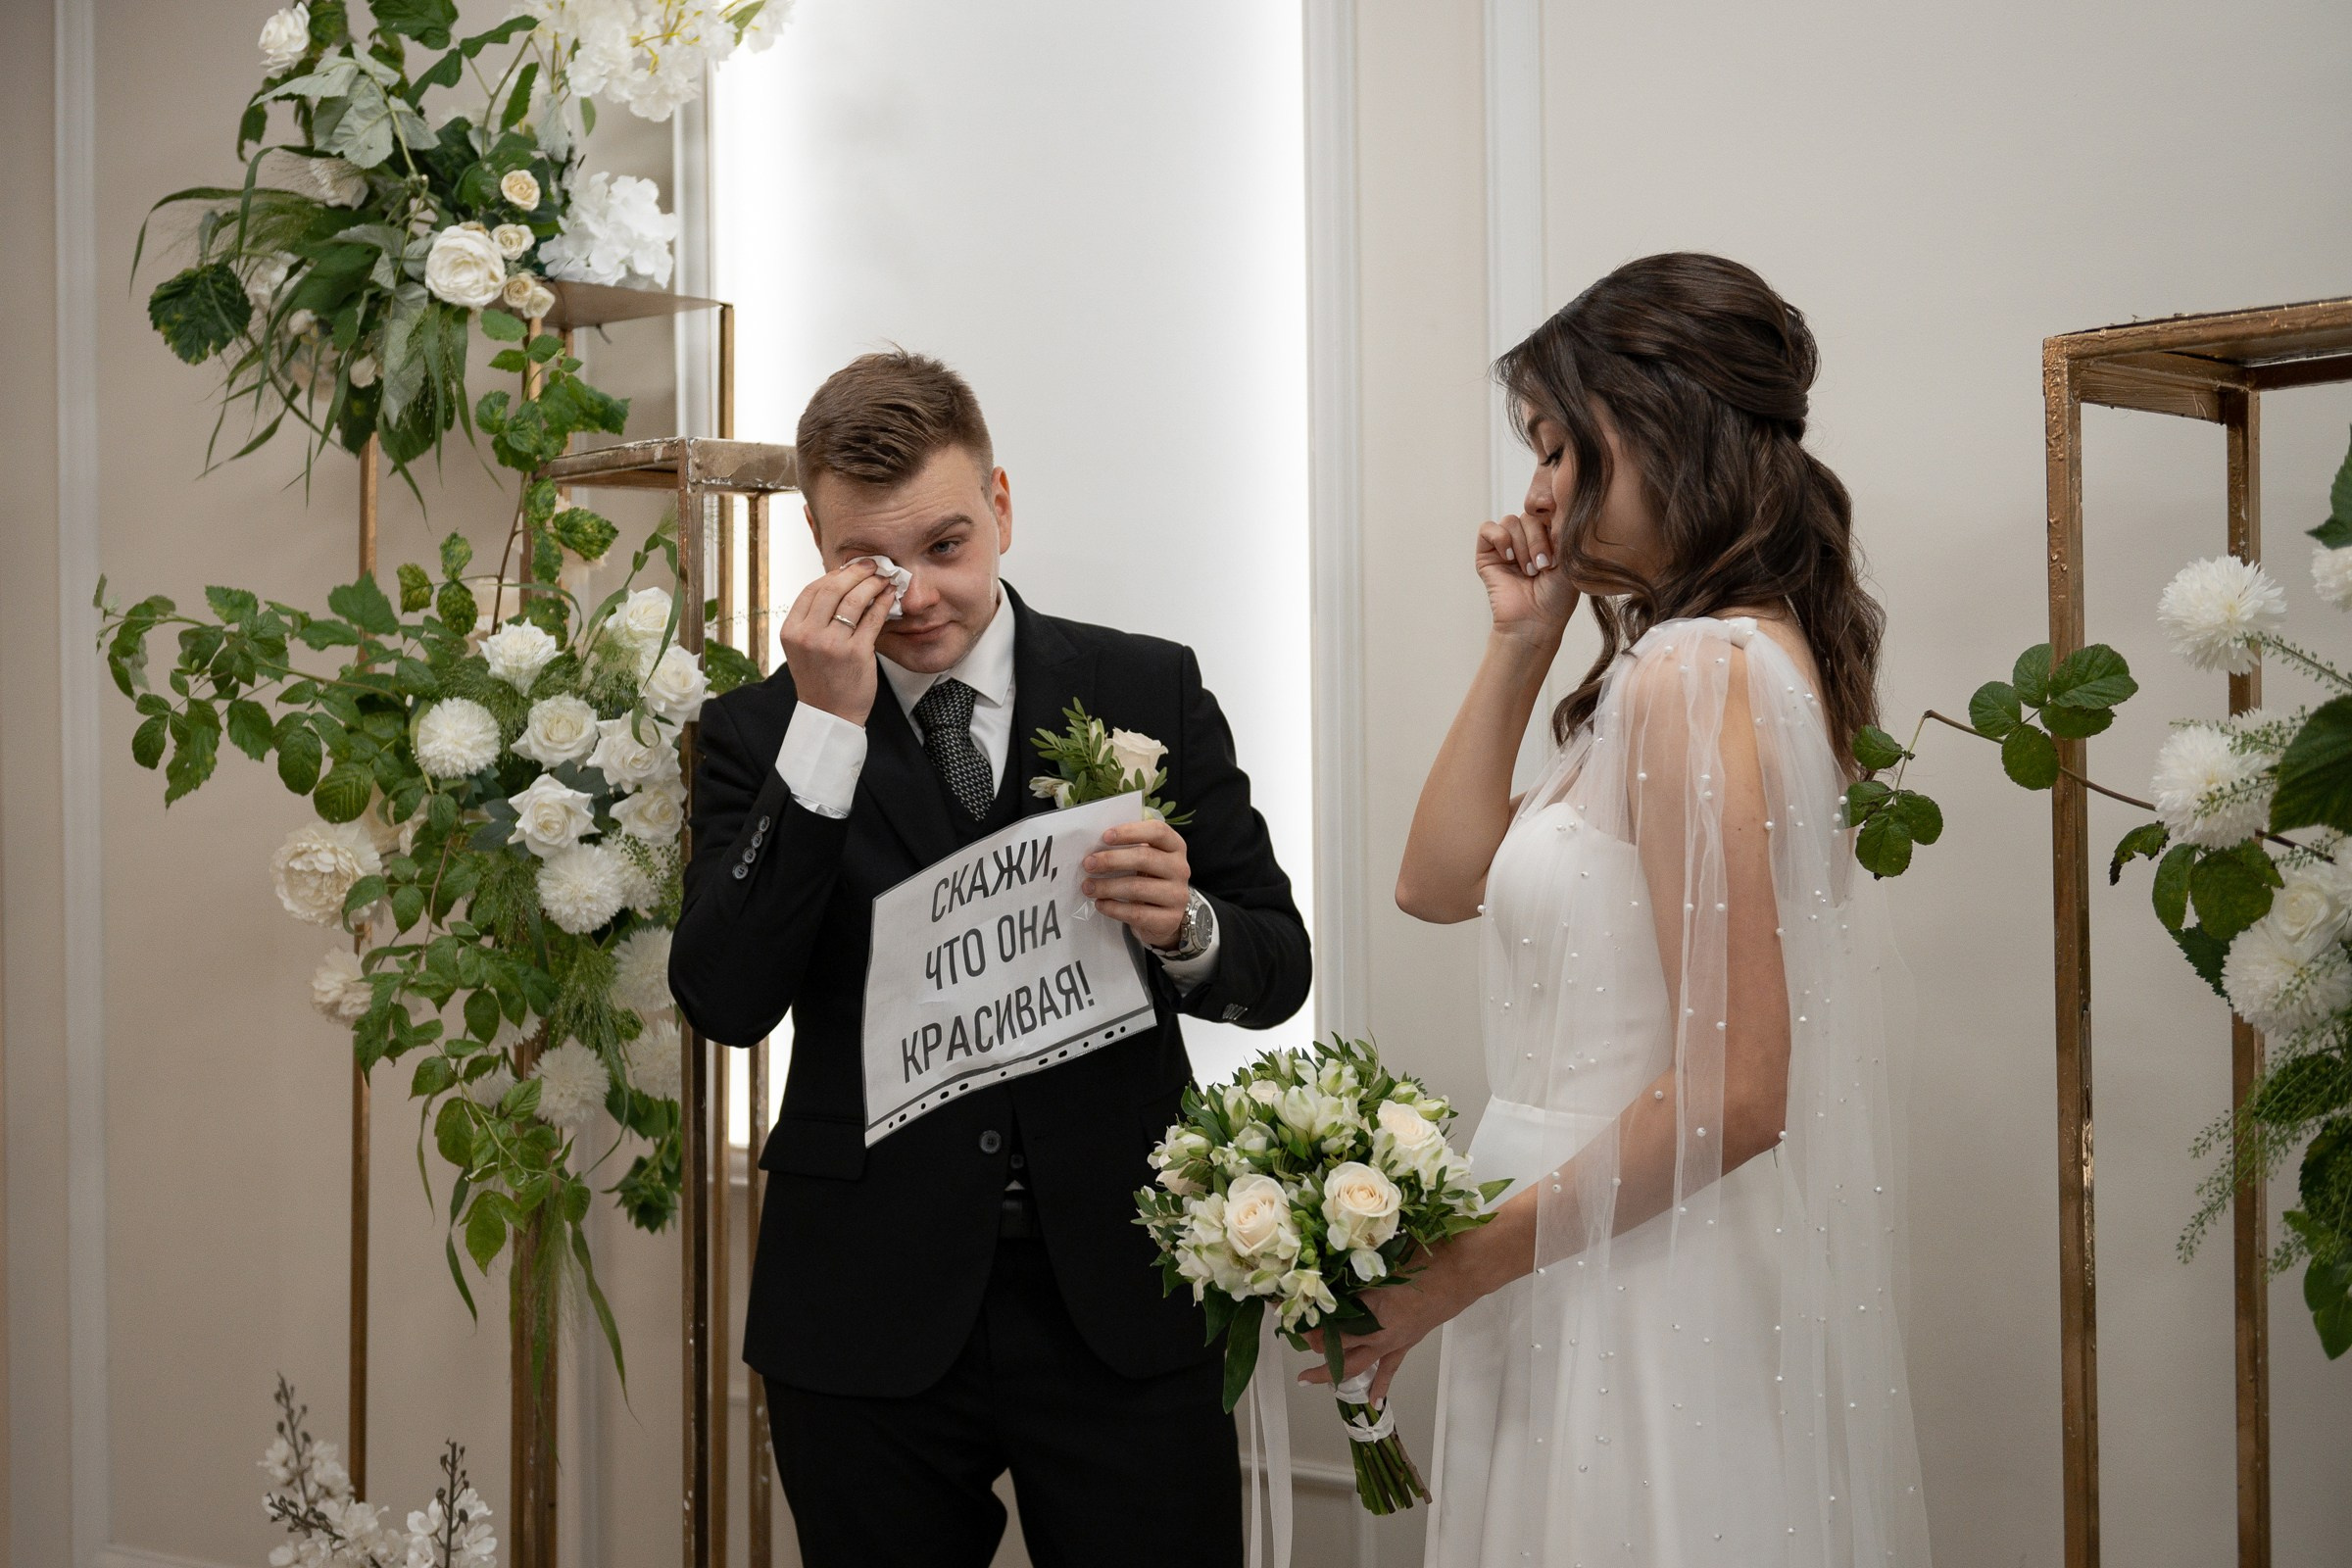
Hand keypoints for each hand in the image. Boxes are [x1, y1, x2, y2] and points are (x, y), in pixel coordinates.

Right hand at [778, 558, 893, 723]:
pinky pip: (872, 619)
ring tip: (883, 578)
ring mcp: (832, 645)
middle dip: (855, 572)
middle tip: (871, 564)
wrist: (830, 714)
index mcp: (791, 631)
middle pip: (832, 589)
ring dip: (872, 583)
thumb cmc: (821, 679)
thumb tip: (840, 583)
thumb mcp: (804, 648)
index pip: (811, 591)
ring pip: (854, 600)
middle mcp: (808, 636)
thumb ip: (814, 619)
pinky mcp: (856, 653)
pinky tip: (889, 596)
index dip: (833, 575)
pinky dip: (883, 602)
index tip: (849, 568)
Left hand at [1081, 818, 1191, 949]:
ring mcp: (1178, 895)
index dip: (1130, 832)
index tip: (1105, 837)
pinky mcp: (1170, 920)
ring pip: (1137, 888)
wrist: (1163, 917)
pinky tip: (1100, 904)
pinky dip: (1114, 908)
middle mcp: (1181, 868)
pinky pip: (1137, 913)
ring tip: (1088, 887)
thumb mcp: (1145, 859)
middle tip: (1088, 864)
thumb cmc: (1148, 879)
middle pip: (1144, 858)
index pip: (1157, 831)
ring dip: (1107, 886)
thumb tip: (1094, 848)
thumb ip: (1128, 848)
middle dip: (1111, 860)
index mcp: (1175, 846)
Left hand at [1297, 1238, 1491, 1406]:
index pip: (1330, 1324)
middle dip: (1315, 1345)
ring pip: (1357, 1364)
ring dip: (1333, 1372)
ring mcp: (1393, 1341)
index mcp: (1370, 1310)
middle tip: (1298, 1338)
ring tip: (1311, 1379)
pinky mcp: (1407, 1342)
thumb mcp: (1383, 1261)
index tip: (1291, 1312)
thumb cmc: (1426, 1258)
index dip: (1309, 1321)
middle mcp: (1378, 1332)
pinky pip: (1390, 1368)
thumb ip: (1355, 1272)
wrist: (1463, 1269)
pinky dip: (1380, 1385)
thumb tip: (1329, 1273)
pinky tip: (1372, 1401)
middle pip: (1338, 1347)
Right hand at [1475, 514, 1578, 646]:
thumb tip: (1560, 500)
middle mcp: (1527, 538)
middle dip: (1538, 540)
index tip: (1559, 551)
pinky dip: (1500, 539)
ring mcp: (1506, 545)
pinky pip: (1488, 528)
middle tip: (1543, 566)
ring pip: (1511, 521)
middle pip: (1529, 515)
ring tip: (1528, 570)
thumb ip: (1566, 527)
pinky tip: (1509, 557)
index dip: (1552, 525)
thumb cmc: (1557, 597)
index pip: (1547, 511)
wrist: (1535, 621)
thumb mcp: (1571, 558)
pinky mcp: (1487, 554)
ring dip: (1522, 546)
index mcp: (1548, 536)